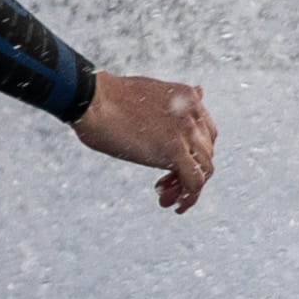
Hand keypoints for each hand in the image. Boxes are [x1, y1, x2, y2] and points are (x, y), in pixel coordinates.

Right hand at [72, 70, 216, 209]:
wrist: (91, 99)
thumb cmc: (108, 96)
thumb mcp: (150, 91)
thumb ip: (176, 99)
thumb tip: (201, 91)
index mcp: (188, 98)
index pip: (207, 133)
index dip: (193, 153)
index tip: (172, 166)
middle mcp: (193, 114)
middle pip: (206, 153)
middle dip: (188, 171)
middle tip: (164, 185)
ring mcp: (186, 131)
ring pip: (204, 169)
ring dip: (187, 188)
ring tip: (166, 199)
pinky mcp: (174, 149)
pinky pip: (194, 181)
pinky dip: (189, 197)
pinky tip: (176, 207)